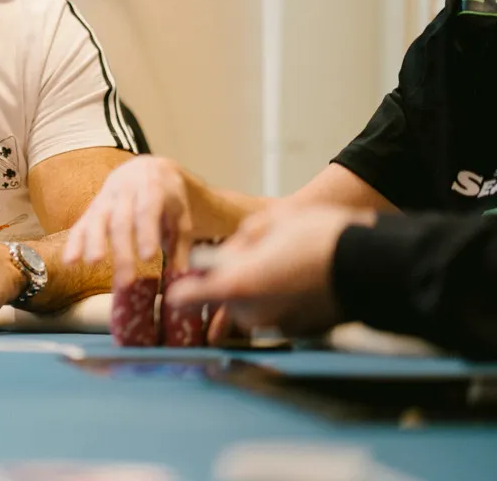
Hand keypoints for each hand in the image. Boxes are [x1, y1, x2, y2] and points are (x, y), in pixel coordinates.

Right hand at [62, 155, 190, 285]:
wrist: (145, 169)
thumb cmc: (167, 198)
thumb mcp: (180, 216)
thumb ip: (180, 246)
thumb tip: (180, 277)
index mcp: (152, 187)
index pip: (147, 210)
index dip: (146, 233)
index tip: (148, 258)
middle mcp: (125, 190)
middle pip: (121, 220)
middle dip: (122, 250)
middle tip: (125, 280)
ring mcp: (105, 198)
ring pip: (97, 220)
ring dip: (94, 242)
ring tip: (93, 264)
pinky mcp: (92, 208)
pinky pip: (80, 224)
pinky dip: (74, 243)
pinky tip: (69, 261)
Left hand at [168, 204, 377, 335]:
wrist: (376, 263)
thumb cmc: (320, 234)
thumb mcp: (271, 222)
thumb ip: (241, 242)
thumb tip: (231, 255)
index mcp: (238, 283)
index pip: (193, 295)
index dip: (184, 292)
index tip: (176, 293)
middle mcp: (255, 312)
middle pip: (227, 299)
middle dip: (231, 281)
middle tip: (252, 255)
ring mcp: (280, 324)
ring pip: (253, 310)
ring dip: (256, 293)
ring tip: (281, 264)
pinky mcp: (304, 331)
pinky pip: (280, 316)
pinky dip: (282, 303)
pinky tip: (301, 281)